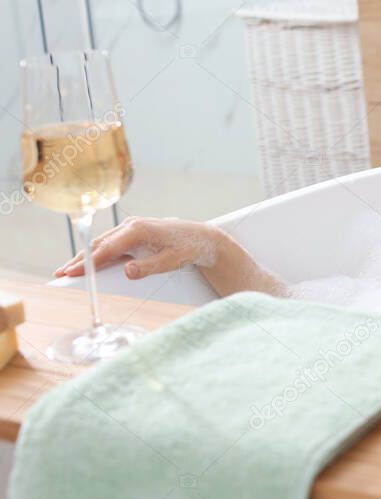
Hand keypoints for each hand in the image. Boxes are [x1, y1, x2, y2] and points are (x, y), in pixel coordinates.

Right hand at [54, 216, 220, 280]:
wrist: (201, 237)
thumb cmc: (187, 248)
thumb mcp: (171, 261)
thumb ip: (149, 267)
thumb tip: (127, 271)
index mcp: (138, 230)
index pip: (107, 249)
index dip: (88, 262)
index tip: (72, 272)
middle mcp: (131, 225)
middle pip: (99, 244)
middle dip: (80, 259)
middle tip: (62, 273)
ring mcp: (130, 227)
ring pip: (102, 243)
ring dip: (85, 256)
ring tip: (68, 269)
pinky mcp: (132, 232)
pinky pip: (110, 243)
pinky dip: (97, 252)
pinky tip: (87, 262)